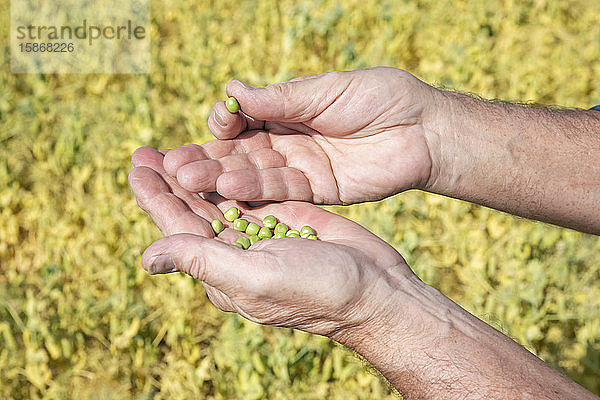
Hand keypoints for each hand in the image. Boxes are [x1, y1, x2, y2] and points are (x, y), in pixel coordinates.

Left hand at [129, 146, 412, 336]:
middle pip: (192, 211)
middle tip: (144, 150)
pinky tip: (218, 154)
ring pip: (218, 198)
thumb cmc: (318, 291)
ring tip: (171, 148)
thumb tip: (145, 257)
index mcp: (221, 271)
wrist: (374, 290)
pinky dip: (231, 172)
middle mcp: (236, 253)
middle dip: (168, 180)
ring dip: (195, 174)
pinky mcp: (286, 217)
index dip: (154, 198)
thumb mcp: (256, 277)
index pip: (177, 230)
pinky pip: (250, 191)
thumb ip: (203, 261)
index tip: (136, 166)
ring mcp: (261, 233)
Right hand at [163, 67, 440, 203]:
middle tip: (172, 165)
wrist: (423, 129)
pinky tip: (228, 186)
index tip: (216, 121)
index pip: (245, 121)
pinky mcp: (317, 191)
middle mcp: (289, 142)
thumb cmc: (380, 98)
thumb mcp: (326, 90)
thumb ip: (280, 98)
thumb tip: (232, 90)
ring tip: (189, 179)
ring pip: (254, 173)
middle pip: (241, 152)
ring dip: (221, 176)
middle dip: (208, 156)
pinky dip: (255, 188)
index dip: (225, 123)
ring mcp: (301, 168)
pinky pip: (281, 190)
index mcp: (289, 111)